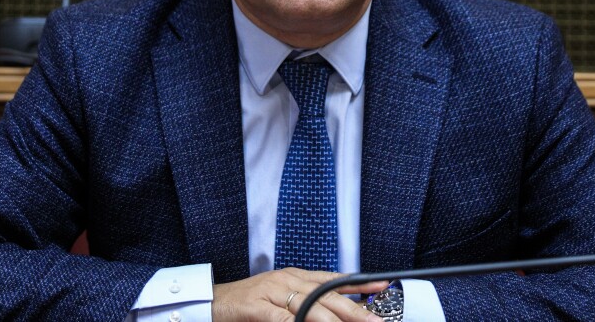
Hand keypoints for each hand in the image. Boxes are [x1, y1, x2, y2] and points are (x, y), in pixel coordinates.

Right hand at [211, 267, 387, 321]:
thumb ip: (306, 307)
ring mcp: (271, 291)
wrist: (211, 302)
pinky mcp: (256, 306)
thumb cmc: (248, 305)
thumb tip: (334, 316)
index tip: (383, 287)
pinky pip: (281, 317)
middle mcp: (287, 280)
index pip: (333, 279)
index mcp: (295, 277)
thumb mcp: (281, 302)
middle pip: (327, 294)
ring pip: (309, 304)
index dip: (359, 284)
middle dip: (355, 308)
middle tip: (376, 319)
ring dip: (334, 319)